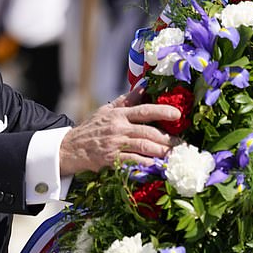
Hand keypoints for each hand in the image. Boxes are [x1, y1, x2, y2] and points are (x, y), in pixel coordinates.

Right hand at [59, 86, 180, 175]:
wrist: (71, 148)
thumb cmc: (91, 128)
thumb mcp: (106, 110)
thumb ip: (126, 101)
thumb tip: (143, 87)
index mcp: (118, 114)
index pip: (143, 110)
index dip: (162, 111)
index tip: (177, 115)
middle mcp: (118, 128)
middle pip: (148, 132)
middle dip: (167, 138)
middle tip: (181, 143)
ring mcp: (115, 144)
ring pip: (144, 147)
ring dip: (161, 152)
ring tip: (174, 155)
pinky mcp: (112, 159)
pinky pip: (134, 161)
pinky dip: (147, 163)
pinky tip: (157, 165)